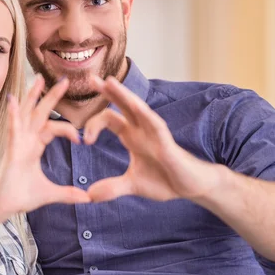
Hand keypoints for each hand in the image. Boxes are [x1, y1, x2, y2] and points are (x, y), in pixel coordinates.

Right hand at [0, 75, 90, 219]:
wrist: (3, 207)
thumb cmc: (21, 196)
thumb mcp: (50, 194)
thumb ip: (68, 193)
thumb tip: (87, 198)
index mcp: (34, 146)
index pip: (53, 128)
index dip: (68, 130)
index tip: (82, 141)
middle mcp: (25, 140)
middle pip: (40, 112)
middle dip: (51, 96)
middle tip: (64, 79)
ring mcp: (17, 142)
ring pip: (25, 114)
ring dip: (32, 96)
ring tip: (38, 79)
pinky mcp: (11, 150)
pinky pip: (12, 129)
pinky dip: (12, 114)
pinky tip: (13, 100)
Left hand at [83, 75, 221, 202]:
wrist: (191, 188)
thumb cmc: (165, 180)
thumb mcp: (132, 185)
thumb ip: (111, 188)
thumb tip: (89, 195)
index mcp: (131, 136)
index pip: (108, 119)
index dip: (92, 125)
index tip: (82, 141)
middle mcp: (140, 129)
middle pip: (121, 105)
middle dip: (106, 91)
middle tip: (90, 78)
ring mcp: (153, 132)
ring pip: (136, 107)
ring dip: (122, 94)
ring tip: (108, 81)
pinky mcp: (166, 140)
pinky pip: (154, 123)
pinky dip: (144, 113)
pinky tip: (133, 104)